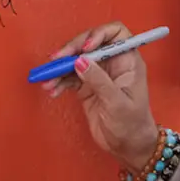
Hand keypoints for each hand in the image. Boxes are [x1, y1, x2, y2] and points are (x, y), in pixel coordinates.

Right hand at [43, 21, 158, 171]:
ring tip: (47, 79)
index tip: (85, 47)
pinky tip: (52, 90)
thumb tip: (80, 60)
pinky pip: (69, 76)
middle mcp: (113, 63)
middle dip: (72, 49)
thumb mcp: (117, 102)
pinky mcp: (86, 86)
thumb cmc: (131, 124)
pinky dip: (59, 81)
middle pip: (90, 43)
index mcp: (127, 61)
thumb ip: (98, 80)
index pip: (116, 33)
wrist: (127, 147)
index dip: (99, 34)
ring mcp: (98, 74)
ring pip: (76, 60)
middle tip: (56, 60)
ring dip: (60, 68)